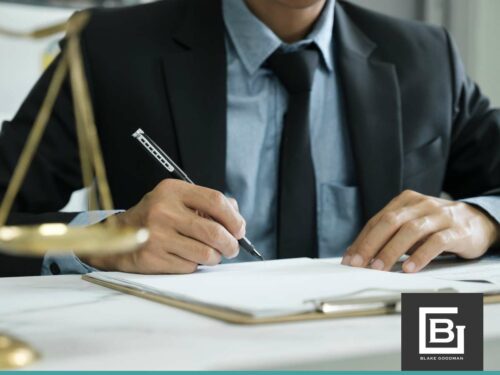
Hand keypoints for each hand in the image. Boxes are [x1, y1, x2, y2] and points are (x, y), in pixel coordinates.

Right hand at [84, 179, 244, 273]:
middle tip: (231, 248)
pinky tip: (184, 257)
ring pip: (206, 253)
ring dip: (214, 257)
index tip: (239, 229)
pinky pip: (190, 267)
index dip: (234, 218)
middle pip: (214, 232)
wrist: (118, 235)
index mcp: (173, 191)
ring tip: (208, 253)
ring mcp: (157, 236)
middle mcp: (164, 211)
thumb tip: (237, 218)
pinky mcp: (152, 258)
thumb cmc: (156, 217)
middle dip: (230, 244)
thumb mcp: (177, 199)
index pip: (215, 201)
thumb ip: (207, 203)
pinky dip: (194, 265)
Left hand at [341, 190, 499, 272]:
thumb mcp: (410, 225)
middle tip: (359, 264)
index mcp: (405, 201)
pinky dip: (420, 256)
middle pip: (390, 222)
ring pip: (411, 231)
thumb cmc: (436, 226)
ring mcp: (440, 215)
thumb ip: (387, 236)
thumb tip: (357, 254)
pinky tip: (410, 269)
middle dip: (371, 244)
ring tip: (379, 268)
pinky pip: (436, 242)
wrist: (478, 221)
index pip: (377, 221)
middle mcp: (421, 204)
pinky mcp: (457, 230)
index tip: (350, 259)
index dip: (362, 240)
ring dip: (392, 250)